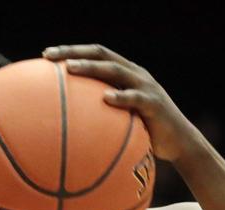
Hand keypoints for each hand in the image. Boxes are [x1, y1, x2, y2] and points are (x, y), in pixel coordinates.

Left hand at [44, 44, 199, 163]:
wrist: (179, 144)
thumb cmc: (145, 134)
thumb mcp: (121, 121)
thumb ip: (101, 115)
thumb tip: (68, 127)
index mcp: (125, 74)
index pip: (95, 54)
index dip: (71, 51)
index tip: (46, 55)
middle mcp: (134, 74)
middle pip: (102, 54)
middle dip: (74, 52)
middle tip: (50, 57)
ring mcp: (146, 87)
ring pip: (116, 70)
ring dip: (92, 68)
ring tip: (70, 69)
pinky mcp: (155, 104)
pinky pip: (136, 98)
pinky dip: (121, 97)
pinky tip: (105, 98)